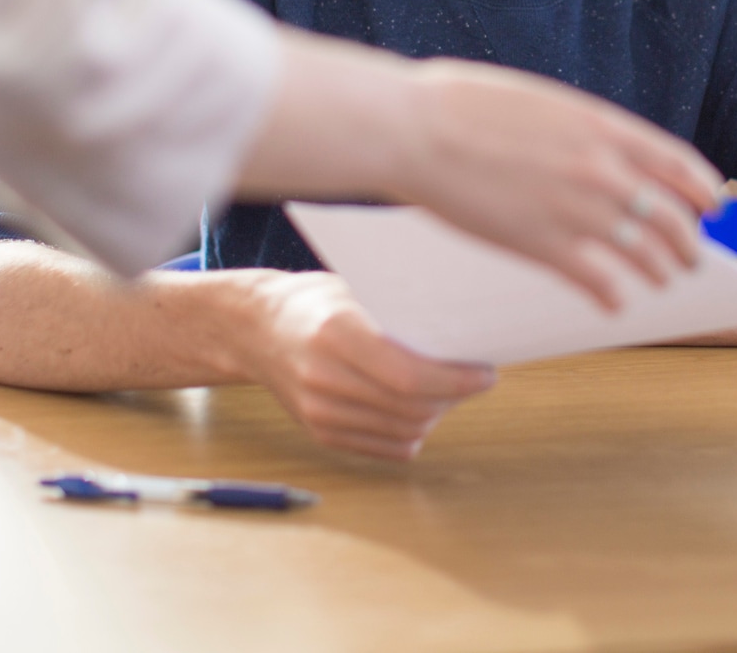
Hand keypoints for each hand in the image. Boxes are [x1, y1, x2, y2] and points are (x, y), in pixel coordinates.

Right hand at [243, 32, 722, 313]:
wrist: (414, 129)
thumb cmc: (462, 105)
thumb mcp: (543, 101)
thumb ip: (581, 128)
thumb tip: (602, 147)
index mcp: (603, 127)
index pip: (680, 165)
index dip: (702, 191)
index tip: (711, 206)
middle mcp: (603, 171)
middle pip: (672, 218)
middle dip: (688, 243)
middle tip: (691, 257)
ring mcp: (576, 212)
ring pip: (645, 256)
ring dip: (661, 273)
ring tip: (662, 282)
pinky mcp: (544, 248)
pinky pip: (600, 282)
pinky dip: (614, 296)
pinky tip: (614, 303)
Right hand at [244, 270, 493, 460]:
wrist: (252, 329)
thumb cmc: (312, 301)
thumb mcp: (354, 289)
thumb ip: (400, 313)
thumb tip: (464, 332)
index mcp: (335, 333)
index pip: (408, 376)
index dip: (455, 380)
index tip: (485, 373)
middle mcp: (323, 377)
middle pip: (410, 407)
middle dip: (453, 397)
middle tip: (475, 379)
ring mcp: (319, 411)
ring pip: (402, 431)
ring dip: (436, 415)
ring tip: (449, 391)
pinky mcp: (320, 432)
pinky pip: (383, 448)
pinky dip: (412, 433)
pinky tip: (420, 409)